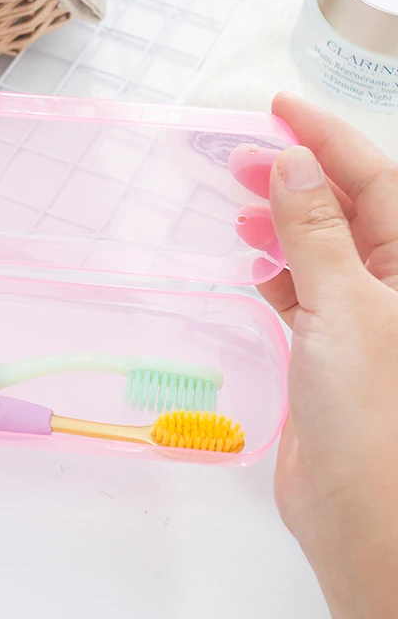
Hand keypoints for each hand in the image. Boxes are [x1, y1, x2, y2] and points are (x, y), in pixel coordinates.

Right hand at [258, 93, 397, 618]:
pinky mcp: (328, 347)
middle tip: (238, 157)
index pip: (375, 180)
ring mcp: (360, 315)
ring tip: (236, 206)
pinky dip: (277, 272)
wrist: (358, 510)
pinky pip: (302, 291)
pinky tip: (253, 265)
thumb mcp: (343, 307)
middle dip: (296, 177)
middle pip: (345, 209)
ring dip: (280, 222)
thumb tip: (294, 162)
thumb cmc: (368, 411)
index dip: (327, 138)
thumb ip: (315, 233)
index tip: (279, 108)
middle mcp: (392, 284)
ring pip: (319, 248)